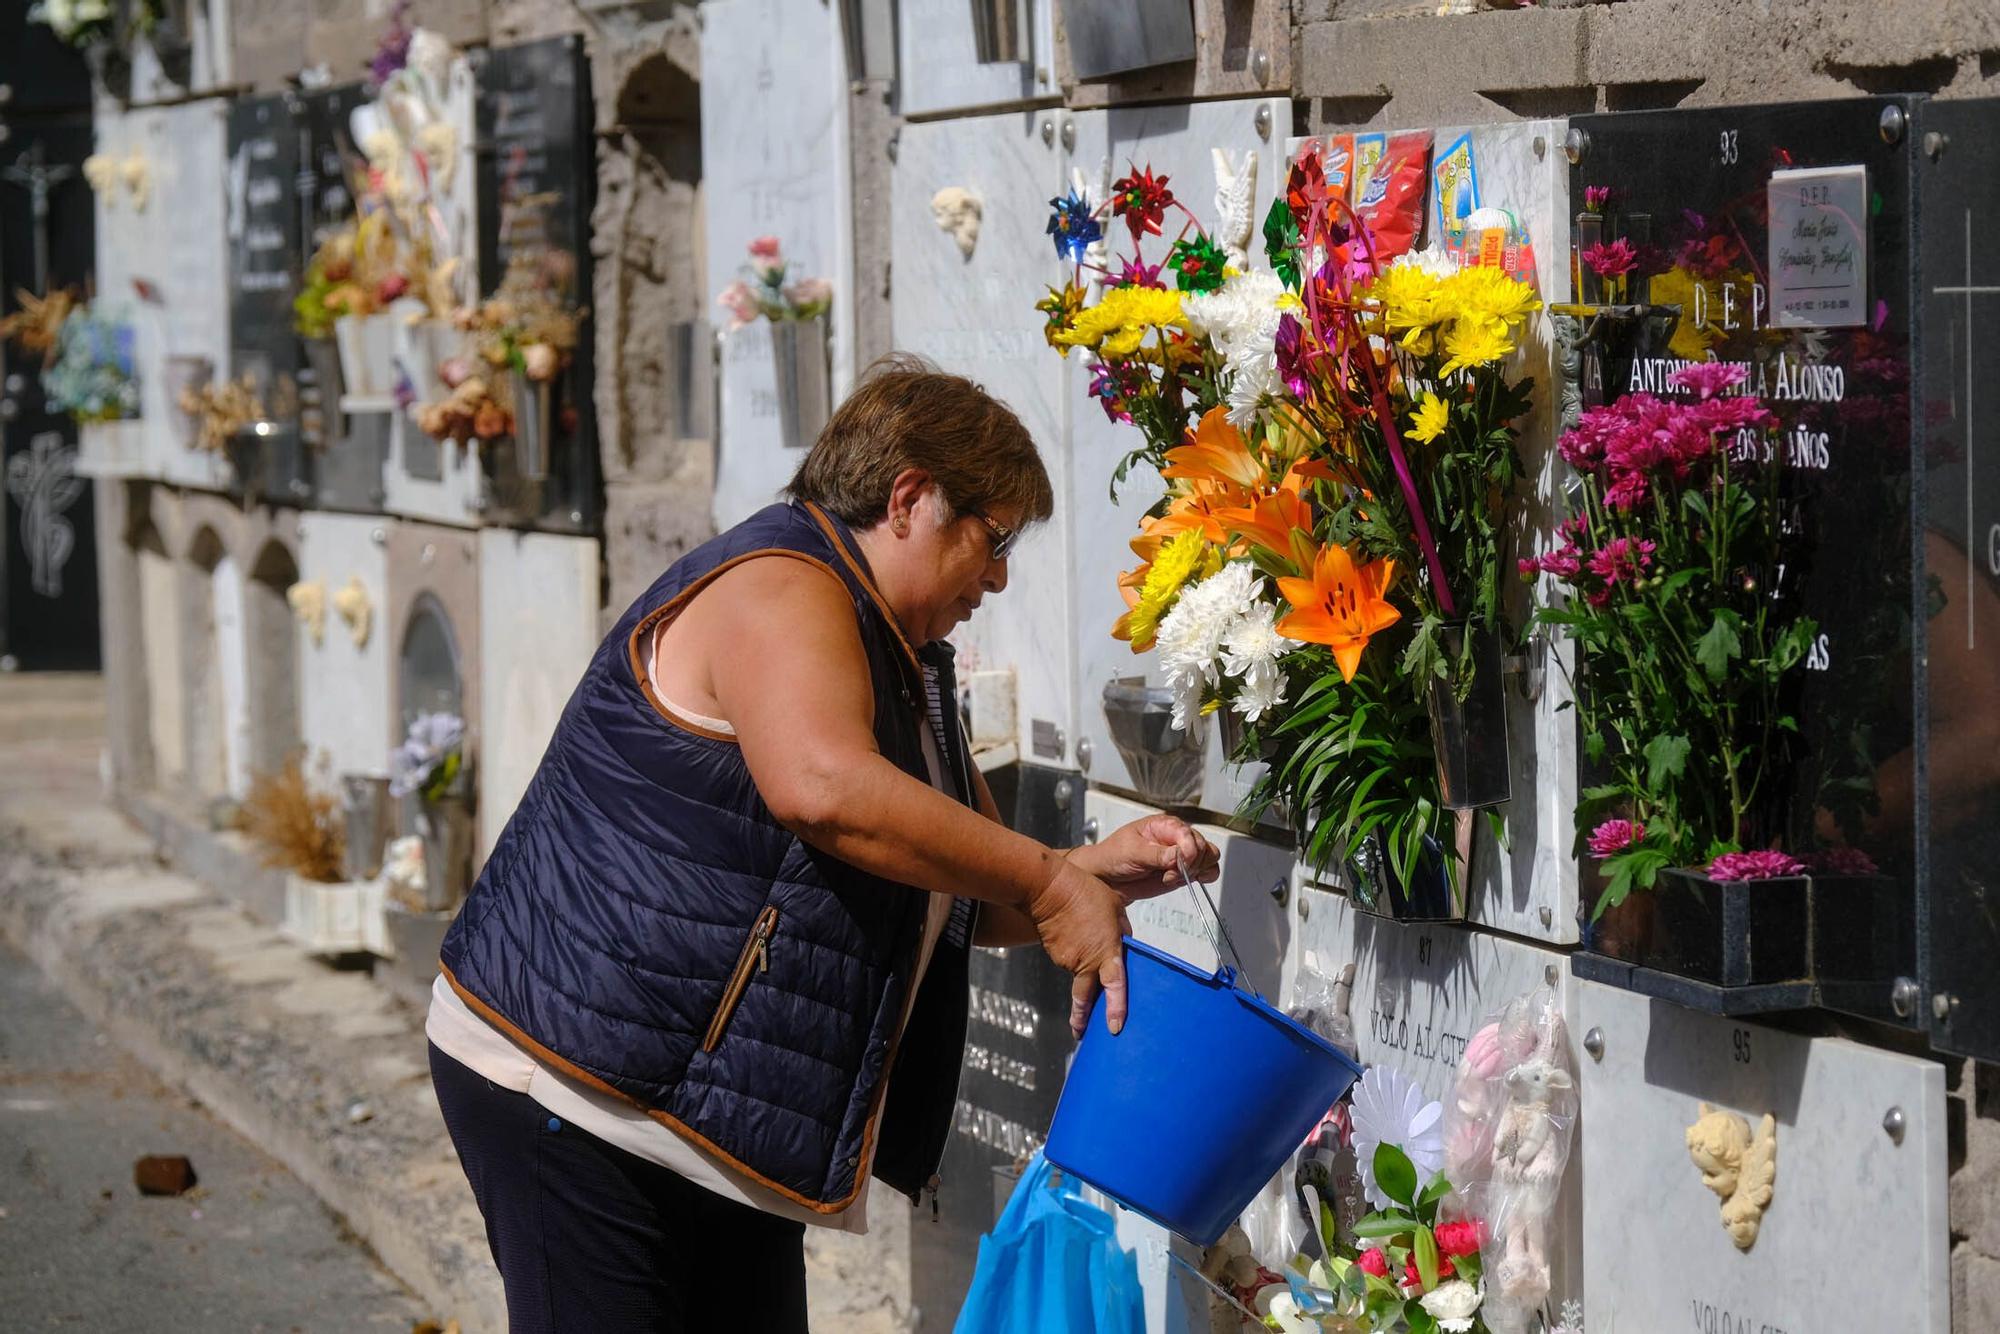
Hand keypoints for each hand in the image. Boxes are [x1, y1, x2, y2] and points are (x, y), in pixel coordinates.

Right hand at [1025, 857, 1132, 1038]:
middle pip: (1084, 997)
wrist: (1047, 888)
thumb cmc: (1084, 892)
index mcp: (1106, 950)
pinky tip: (1072, 935)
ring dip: (1083, 967)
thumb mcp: (1114, 907)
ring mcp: (1067, 959)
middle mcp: (1085, 960)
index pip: (1114, 985)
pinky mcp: (1054, 953)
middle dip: (1082, 1017)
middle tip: (1081, 1033)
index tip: (1114, 1027)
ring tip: (1084, 940)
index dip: (1115, 1008)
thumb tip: (1123, 939)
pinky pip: (1067, 959)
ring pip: (1078, 971)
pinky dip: (1072, 953)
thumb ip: (1121, 929)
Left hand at [1070, 815, 1219, 901]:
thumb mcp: (1131, 852)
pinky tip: (1187, 879)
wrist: (1107, 877)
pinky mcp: (1185, 871)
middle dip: (1190, 863)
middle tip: (1168, 874)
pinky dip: (1205, 876)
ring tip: (1171, 877)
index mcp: (1164, 825)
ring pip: (1209, 857)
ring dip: (1197, 870)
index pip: (1188, 834)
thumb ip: (1156, 854)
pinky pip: (1207, 870)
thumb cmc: (1114, 856)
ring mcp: (1183, 854)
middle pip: (1202, 846)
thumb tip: (1178, 855)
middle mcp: (1177, 837)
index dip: (1188, 850)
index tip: (1179, 864)